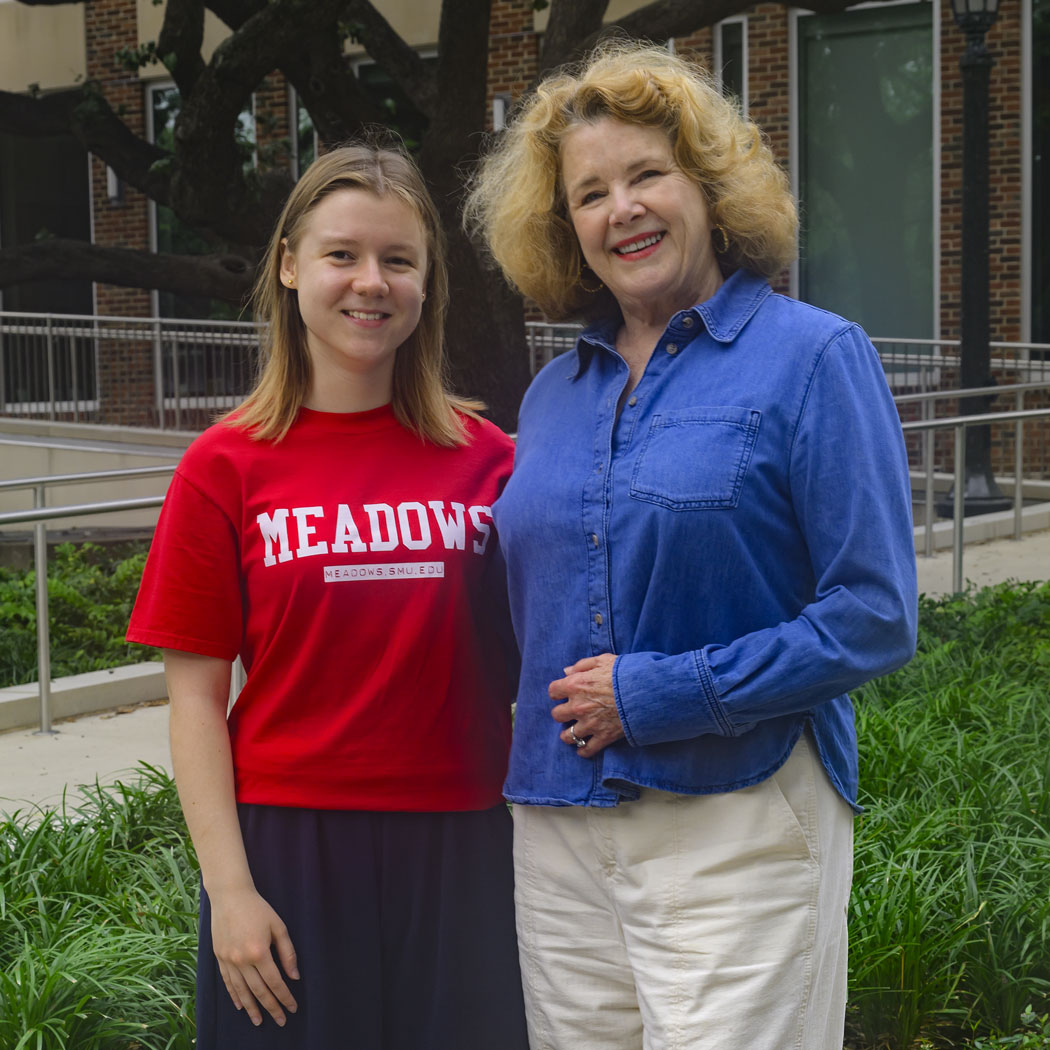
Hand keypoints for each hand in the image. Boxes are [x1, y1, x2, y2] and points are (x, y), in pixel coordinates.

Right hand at [208, 884, 299, 1026]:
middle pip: (259, 991)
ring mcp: (228, 960)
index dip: (285, 997)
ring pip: (242, 991)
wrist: (230, 896)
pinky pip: (228, 982)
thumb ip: (287, 952)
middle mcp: (242, 960)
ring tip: (259, 1021)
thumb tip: (294, 976)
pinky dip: (235, 995)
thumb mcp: (278, 926)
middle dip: (271, 1008)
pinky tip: (240, 1005)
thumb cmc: (258, 909)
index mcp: (259, 952)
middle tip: (280, 1021)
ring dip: (251, 1008)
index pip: (275, 982)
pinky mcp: (219, 958)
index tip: (292, 1008)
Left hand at [549, 653, 624, 756]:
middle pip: (557, 715)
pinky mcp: (603, 737)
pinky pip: (586, 750)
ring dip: (569, 735)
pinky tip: (584, 748)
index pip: (553, 691)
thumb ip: (582, 665)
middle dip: (562, 713)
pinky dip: (584, 751)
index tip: (564, 693)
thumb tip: (566, 671)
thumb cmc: (625, 672)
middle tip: (570, 712)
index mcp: (576, 685)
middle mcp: (578, 706)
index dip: (558, 692)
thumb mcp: (603, 660)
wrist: (646, 691)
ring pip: (568, 736)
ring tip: (574, 732)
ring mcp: (590, 724)